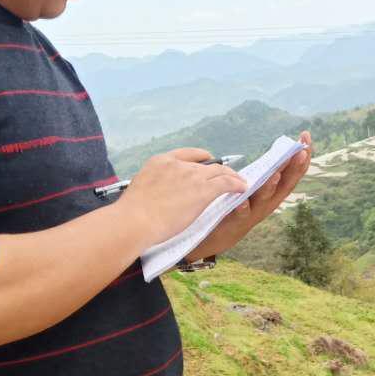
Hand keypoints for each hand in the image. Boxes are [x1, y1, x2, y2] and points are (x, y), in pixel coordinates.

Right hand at [112, 147, 249, 246]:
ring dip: (232, 177)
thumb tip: (163, 195)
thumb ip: (157, 186)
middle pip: (206, 163)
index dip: (201, 158)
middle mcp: (178, 164)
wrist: (134, 221)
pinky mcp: (203, 190)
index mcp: (160, 161)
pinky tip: (242, 187)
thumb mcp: (141, 190)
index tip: (208, 162)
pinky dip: (236, 184)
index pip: (186, 154)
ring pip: (219, 172)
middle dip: (219, 170)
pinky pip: (226, 183)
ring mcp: (191, 176)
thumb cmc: (132, 215)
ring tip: (239, 181)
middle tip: (227, 176)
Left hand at [183, 131, 312, 259]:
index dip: (302, 156)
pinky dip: (242, 207)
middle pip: (286, 184)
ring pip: (265, 198)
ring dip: (270, 186)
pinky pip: (240, 213)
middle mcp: (270, 202)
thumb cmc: (239, 205)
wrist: (220, 235)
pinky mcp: (237, 221)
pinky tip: (241, 202)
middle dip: (294, 167)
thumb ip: (265, 173)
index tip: (306, 136)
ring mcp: (255, 212)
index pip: (293, 172)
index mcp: (275, 191)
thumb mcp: (256, 187)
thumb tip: (277, 152)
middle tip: (301, 152)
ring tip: (276, 174)